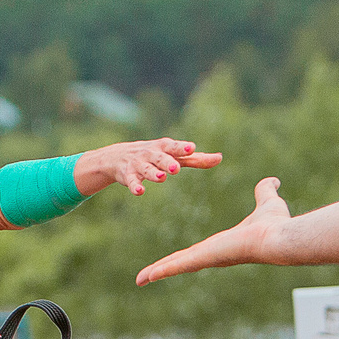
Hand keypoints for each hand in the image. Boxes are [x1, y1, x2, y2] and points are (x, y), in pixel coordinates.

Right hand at [77, 137, 222, 196]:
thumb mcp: (173, 156)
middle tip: (176, 168)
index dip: (182, 148)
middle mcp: (151, 154)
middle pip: (160, 157)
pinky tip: (140, 192)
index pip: (174, 147)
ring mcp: (138, 164)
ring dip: (153, 173)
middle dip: (167, 162)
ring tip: (162, 178)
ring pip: (146, 169)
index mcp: (164, 147)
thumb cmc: (154, 155)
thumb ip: (196, 159)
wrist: (118, 157)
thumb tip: (219, 158)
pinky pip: (132, 181)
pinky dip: (135, 186)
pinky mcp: (128, 176)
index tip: (191, 148)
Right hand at [136, 177, 290, 284]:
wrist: (279, 237)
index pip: (199, 251)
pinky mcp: (206, 258)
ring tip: (141, 279)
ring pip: (177, 266)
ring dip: (158, 272)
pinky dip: (162, 270)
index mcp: (223, 244)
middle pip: (183, 262)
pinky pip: (179, 265)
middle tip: (148, 276)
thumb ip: (265, 191)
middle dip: (165, 268)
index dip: (185, 256)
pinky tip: (148, 277)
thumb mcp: (267, 202)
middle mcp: (214, 255)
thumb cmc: (276, 224)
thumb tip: (273, 181)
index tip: (174, 260)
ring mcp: (209, 258)